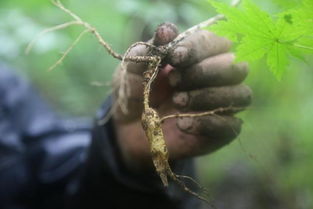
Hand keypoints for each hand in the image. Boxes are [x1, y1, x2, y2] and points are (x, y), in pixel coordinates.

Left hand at [112, 23, 251, 168]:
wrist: (129, 126)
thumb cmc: (136, 91)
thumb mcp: (135, 68)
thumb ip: (150, 49)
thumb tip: (167, 31)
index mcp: (200, 56)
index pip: (218, 42)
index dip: (199, 48)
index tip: (174, 57)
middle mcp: (217, 78)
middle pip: (236, 66)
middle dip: (205, 72)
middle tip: (174, 81)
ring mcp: (221, 105)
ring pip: (241, 95)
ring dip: (208, 96)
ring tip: (178, 101)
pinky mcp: (220, 131)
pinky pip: (232, 126)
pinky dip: (208, 123)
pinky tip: (182, 124)